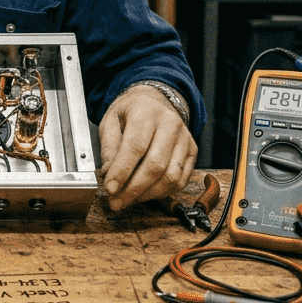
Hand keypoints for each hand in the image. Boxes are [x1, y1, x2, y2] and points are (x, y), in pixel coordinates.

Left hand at [97, 86, 196, 211]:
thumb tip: (109, 174)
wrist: (154, 101)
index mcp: (146, 112)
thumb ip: (108, 147)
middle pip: (155, 165)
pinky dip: (162, 193)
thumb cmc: (130, 112)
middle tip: (116, 202)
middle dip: (134, 189)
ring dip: (148, 195)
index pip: (135, 146)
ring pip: (170, 176)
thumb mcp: (110, 121)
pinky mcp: (192, 151)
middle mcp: (170, 124)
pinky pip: (180, 180)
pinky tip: (146, 194)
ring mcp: (184, 138)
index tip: (110, 188)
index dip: (122, 171)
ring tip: (128, 200)